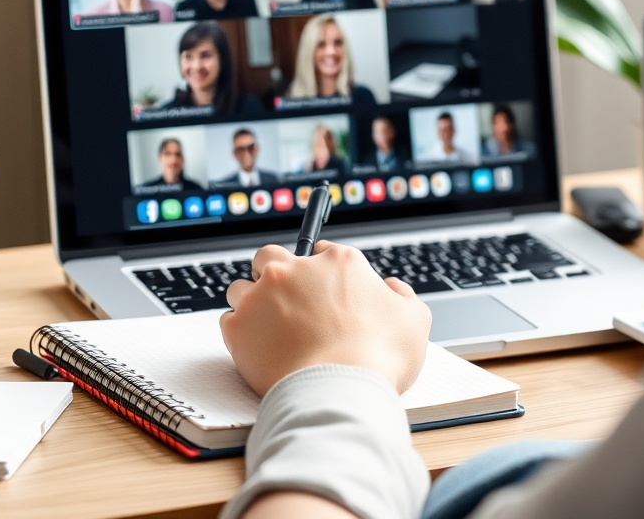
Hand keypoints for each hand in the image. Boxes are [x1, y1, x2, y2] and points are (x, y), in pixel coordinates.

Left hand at [220, 241, 431, 396]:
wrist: (339, 392)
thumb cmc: (380, 358)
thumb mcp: (414, 320)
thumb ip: (403, 296)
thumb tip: (391, 288)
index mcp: (339, 262)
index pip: (320, 250)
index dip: (320, 272)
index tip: (322, 291)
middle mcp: (296, 270)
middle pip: (271, 256)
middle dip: (275, 274)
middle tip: (286, 303)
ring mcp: (262, 295)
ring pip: (242, 287)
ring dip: (251, 304)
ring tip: (268, 330)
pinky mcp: (239, 325)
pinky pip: (229, 321)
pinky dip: (240, 333)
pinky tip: (258, 349)